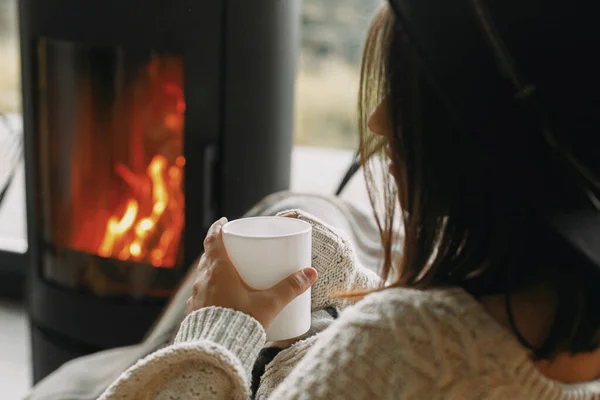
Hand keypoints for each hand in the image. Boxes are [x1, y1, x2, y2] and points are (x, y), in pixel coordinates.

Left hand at [185, 217, 317, 328]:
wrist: (215, 353)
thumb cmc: (240, 324)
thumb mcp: (269, 304)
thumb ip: (290, 288)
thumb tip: (310, 273)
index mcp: (218, 270)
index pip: (213, 240)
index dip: (218, 228)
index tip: (224, 221)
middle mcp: (203, 281)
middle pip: (208, 257)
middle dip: (219, 250)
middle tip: (233, 250)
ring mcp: (196, 298)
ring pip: (203, 277)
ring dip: (213, 272)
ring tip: (228, 274)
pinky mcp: (195, 313)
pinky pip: (201, 296)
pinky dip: (209, 292)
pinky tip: (219, 299)